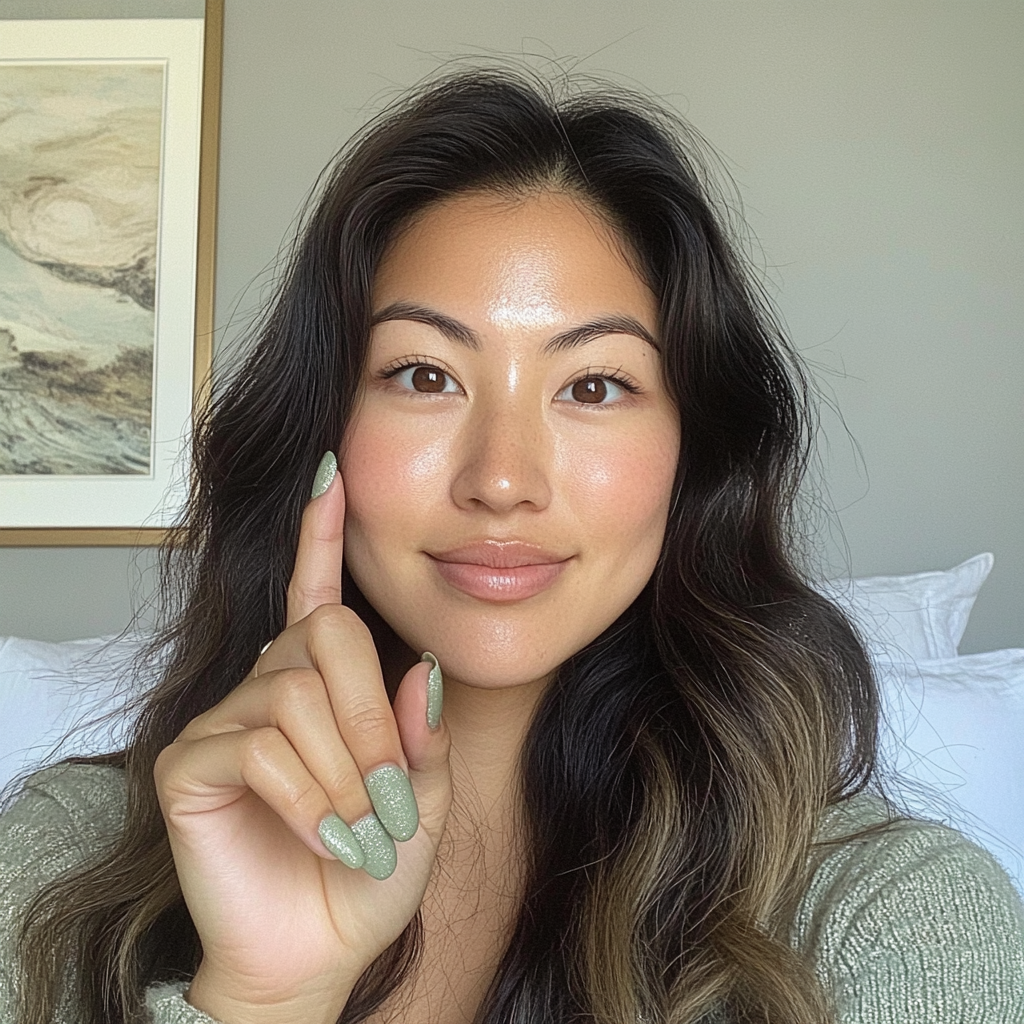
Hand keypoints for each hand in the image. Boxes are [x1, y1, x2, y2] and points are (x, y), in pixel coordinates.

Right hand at [153, 452, 451, 1023]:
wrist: (319, 950)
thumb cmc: (372, 869)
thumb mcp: (423, 799)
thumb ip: (422, 735)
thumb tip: (420, 671)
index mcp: (323, 682)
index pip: (317, 590)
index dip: (321, 533)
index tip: (330, 473)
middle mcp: (269, 682)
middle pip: (325, 637)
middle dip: (372, 719)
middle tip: (393, 798)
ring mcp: (224, 716)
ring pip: (297, 698)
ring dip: (345, 773)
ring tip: (360, 831)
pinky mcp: (188, 759)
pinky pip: (257, 746)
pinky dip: (306, 797)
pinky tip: (321, 836)